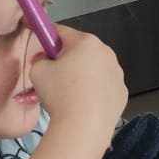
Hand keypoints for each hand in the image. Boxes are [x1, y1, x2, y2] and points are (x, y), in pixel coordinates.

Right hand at [27, 25, 126, 141]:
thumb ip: (39, 59)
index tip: (40, 45)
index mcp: (86, 42)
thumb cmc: (60, 94)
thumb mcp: (37, 71)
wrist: (84, 126)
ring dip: (81, 75)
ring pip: (94, 69)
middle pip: (81, 50)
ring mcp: (117, 73)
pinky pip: (103, 86)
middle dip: (67, 59)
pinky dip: (93, 92)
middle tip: (53, 76)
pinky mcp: (122, 92)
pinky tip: (82, 104)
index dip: (47, 38)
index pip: (61, 32)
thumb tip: (44, 59)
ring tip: (68, 95)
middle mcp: (106, 52)